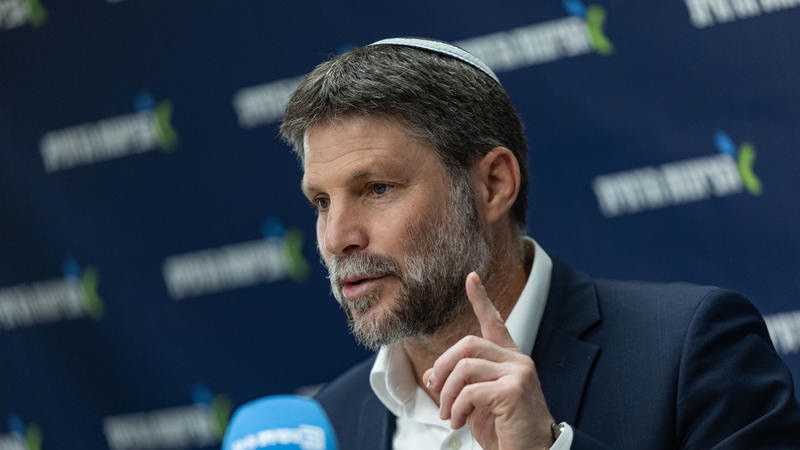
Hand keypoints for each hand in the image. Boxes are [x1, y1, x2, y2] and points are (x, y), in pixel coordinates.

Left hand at [423, 272, 554, 449]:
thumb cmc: (504, 430)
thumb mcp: (475, 403)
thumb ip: (458, 383)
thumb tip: (433, 373)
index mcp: (511, 359)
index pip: (495, 322)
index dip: (481, 299)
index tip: (471, 278)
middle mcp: (518, 361)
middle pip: (467, 344)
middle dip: (443, 367)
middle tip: (436, 393)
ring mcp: (519, 374)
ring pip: (465, 367)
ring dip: (446, 393)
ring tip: (447, 415)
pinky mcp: (514, 391)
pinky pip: (470, 391)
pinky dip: (456, 408)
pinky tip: (458, 422)